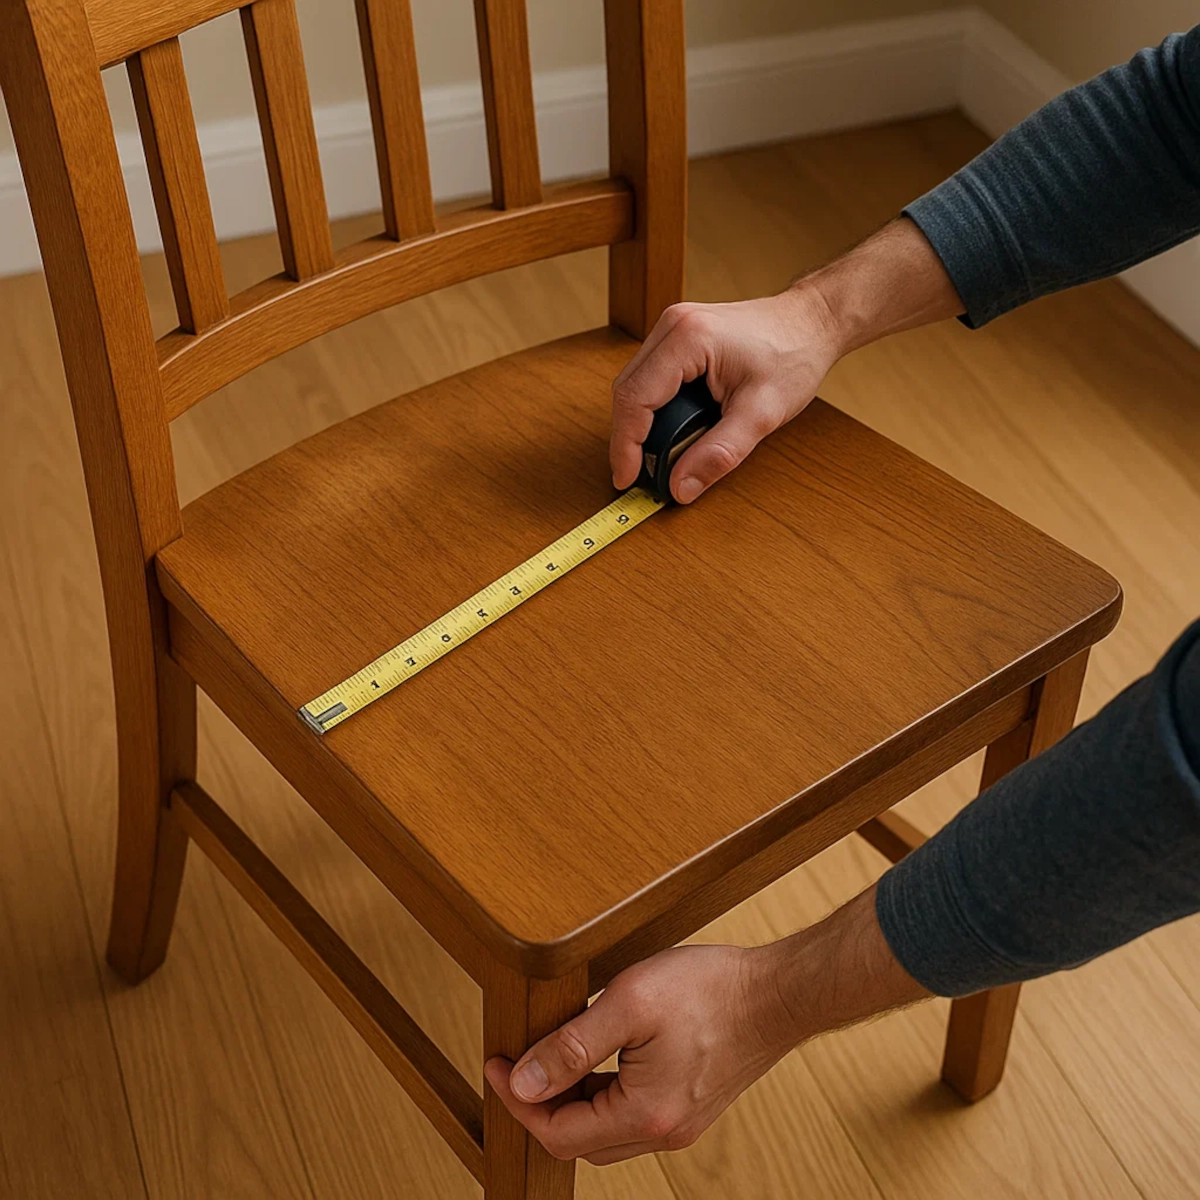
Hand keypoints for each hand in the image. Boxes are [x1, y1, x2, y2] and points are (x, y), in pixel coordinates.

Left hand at [483, 943, 797, 1165]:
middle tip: (517, 1061)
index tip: (495, 1063)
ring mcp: (681, 1122)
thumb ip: (571, 1045)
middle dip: (541, 1104)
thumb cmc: (712, 989)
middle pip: (580, 1140)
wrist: (778, 992)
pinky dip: (603, 1094)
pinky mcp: (691, 1106)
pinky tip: (597, 1057)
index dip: (518, 1101)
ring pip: (606, 1130)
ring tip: (551, 1055)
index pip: (559, 1132)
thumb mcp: (630, 1002)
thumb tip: (523, 1080)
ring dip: (572, 1100)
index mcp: (645, 1115)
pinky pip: (631, 1115)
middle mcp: (664, 1132)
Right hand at [609, 286, 840, 502]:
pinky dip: (652, 410)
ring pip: (634, 385)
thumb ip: (720, 454)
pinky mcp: (677, 338)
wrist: (811, 323)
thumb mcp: (762, 414)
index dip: (625, 446)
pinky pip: (649, 378)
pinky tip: (668, 433)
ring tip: (655, 459)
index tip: (626, 480)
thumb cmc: (794, 355)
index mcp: (688, 338)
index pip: (634, 398)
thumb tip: (681, 487)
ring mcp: (672, 328)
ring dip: (639, 425)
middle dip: (629, 439)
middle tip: (641, 477)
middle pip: (627, 391)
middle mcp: (672, 326)